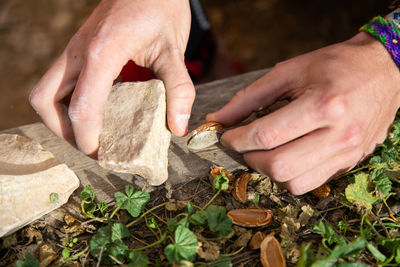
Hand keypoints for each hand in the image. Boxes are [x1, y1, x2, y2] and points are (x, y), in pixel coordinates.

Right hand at [29, 0, 194, 154]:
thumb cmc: (161, 8)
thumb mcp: (174, 48)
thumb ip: (178, 88)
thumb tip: (177, 127)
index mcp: (102, 52)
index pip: (81, 106)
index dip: (87, 138)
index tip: (102, 154)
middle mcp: (79, 51)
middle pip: (44, 100)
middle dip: (62, 130)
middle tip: (92, 144)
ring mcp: (75, 49)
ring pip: (46, 91)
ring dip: (61, 117)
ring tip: (91, 133)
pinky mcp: (79, 50)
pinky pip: (60, 82)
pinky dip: (69, 103)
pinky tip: (97, 110)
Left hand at [207, 32, 399, 194]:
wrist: (383, 71)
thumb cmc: (335, 65)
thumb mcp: (289, 71)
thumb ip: (249, 97)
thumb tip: (217, 119)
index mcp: (323, 105)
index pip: (266, 135)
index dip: (237, 139)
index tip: (225, 135)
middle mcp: (338, 135)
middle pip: (278, 165)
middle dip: (248, 157)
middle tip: (242, 144)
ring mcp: (347, 154)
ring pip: (292, 182)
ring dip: (267, 170)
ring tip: (262, 151)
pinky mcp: (349, 163)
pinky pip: (309, 184)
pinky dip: (287, 175)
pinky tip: (284, 156)